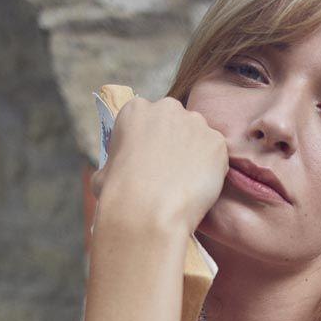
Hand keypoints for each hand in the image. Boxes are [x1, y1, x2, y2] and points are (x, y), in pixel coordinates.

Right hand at [89, 96, 229, 237]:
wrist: (149, 212)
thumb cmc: (120, 196)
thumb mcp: (103, 173)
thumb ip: (116, 162)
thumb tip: (116, 172)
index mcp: (135, 110)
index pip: (150, 118)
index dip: (153, 140)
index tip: (154, 159)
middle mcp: (167, 108)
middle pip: (178, 122)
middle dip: (177, 142)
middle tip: (173, 172)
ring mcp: (195, 123)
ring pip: (200, 137)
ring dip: (196, 154)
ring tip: (187, 183)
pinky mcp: (216, 142)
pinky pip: (217, 154)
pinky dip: (213, 169)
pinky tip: (200, 187)